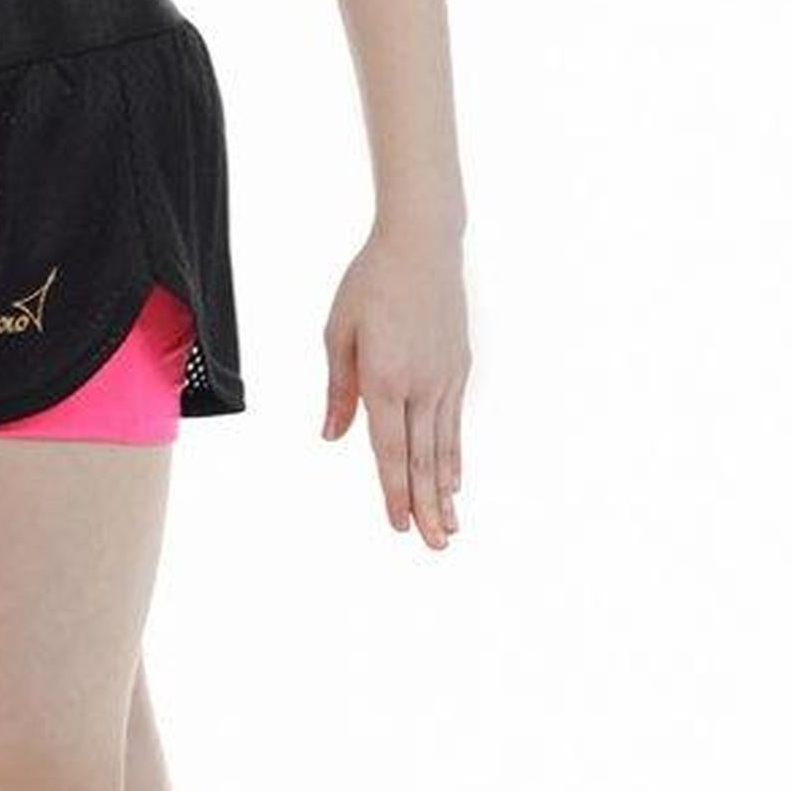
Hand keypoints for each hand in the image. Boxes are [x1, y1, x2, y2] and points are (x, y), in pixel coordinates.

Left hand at [318, 228, 466, 546]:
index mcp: (385, 377)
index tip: (398, 524)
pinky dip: (454, 455)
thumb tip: (333, 436)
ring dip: (446, 492)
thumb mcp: (339, 331)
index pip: (388, 448)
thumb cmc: (370, 282)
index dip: (393, 490)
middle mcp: (421, 385)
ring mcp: (445, 378)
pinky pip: (454, 422)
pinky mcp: (458, 368)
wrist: (422, 244)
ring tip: (451, 529)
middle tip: (434, 546)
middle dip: (426, 507)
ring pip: (443, 447)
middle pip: (422, 458)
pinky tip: (455, 481)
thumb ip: (339, 389)